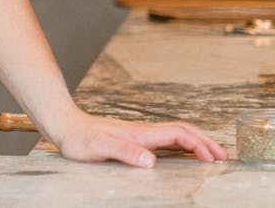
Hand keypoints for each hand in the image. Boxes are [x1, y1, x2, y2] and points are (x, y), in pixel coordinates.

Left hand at [48, 110, 226, 166]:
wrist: (64, 125)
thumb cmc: (79, 138)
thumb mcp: (100, 148)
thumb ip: (125, 153)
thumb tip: (151, 161)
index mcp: (140, 133)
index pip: (178, 135)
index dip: (198, 145)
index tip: (212, 159)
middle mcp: (143, 131)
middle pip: (182, 131)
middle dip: (205, 141)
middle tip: (222, 156)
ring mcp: (139, 133)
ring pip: (175, 133)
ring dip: (196, 141)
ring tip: (210, 154)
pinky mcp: (133, 138)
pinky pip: (164, 139)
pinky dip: (181, 144)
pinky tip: (181, 153)